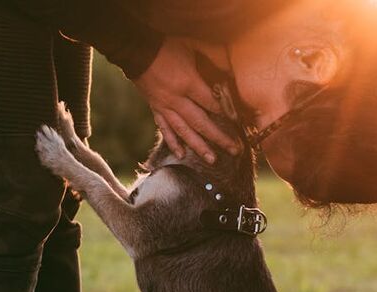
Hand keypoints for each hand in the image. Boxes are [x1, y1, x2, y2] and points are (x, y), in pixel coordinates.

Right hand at [133, 38, 240, 162]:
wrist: (136, 50)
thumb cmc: (167, 46)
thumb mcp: (192, 46)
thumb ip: (212, 57)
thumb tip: (230, 70)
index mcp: (188, 83)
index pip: (212, 104)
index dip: (227, 114)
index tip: (240, 124)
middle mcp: (177, 100)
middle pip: (201, 123)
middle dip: (219, 138)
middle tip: (234, 150)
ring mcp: (165, 107)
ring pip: (184, 131)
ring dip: (199, 147)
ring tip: (212, 160)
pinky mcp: (156, 109)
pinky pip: (165, 129)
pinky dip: (173, 142)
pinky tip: (182, 154)